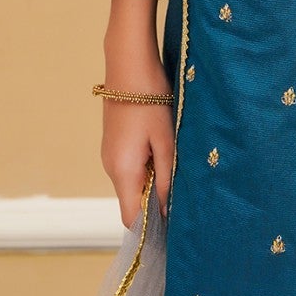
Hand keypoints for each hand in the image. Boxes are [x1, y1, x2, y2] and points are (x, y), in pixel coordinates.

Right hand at [100, 63, 175, 229]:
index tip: (174, 232)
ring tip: (179, 173)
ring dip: (153, 183)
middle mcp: (111, 167)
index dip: (150, 229)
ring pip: (132, 183)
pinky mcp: (114, 143)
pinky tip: (165, 154)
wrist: (128, 63)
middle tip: (186, 201)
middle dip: (156, 204)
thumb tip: (167, 211)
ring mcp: (110, 154)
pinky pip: (130, 167)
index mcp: (122, 171)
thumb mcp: (165, 140)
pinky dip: (147, 168)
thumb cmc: (150, 99)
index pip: (130, 218)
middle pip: (132, 201)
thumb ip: (167, 177)